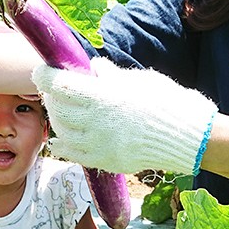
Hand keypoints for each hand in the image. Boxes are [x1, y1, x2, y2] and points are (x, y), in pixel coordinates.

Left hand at [32, 58, 217, 174]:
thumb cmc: (166, 101)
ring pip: (63, 131)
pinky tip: (59, 140)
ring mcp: (98, 144)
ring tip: (61, 112)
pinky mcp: (105, 160)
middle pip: (58, 108)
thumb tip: (93, 68)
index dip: (45, 76)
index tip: (41, 71)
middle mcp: (95, 121)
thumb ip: (110, 76)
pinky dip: (63, 145)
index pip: (60, 85)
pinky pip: (74, 154)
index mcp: (102, 96)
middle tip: (53, 90)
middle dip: (51, 96)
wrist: (187, 137)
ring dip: (58, 119)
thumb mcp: (138, 79)